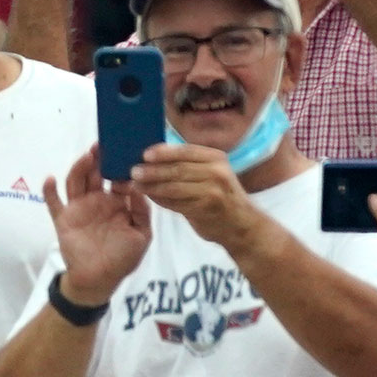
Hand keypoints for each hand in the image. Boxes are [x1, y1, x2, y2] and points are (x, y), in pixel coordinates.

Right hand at [41, 146, 150, 302]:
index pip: (118, 178)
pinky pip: (53, 203)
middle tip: (102, 146)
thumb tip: (139, 188)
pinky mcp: (63, 219)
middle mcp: (97, 201)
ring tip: (86, 157)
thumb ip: (142, 212)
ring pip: (76, 182)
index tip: (124, 154)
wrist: (98, 281)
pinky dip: (49, 190)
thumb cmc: (122, 259)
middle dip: (98, 159)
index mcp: (117, 203)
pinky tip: (50, 179)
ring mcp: (79, 209)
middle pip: (95, 173)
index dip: (121, 166)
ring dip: (79, 168)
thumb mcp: (141, 236)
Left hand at [130, 142, 261, 249]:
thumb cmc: (222, 197)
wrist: (242, 225)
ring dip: (153, 186)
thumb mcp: (212, 174)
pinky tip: (150, 198)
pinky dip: (161, 200)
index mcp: (216, 158)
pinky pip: (177, 203)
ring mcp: (212, 191)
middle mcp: (216, 172)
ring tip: (137, 185)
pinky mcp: (205, 209)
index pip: (185, 151)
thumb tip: (155, 158)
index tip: (145, 154)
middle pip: (178, 169)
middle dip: (153, 170)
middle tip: (134, 171)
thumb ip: (189, 166)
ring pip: (175, 186)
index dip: (164, 152)